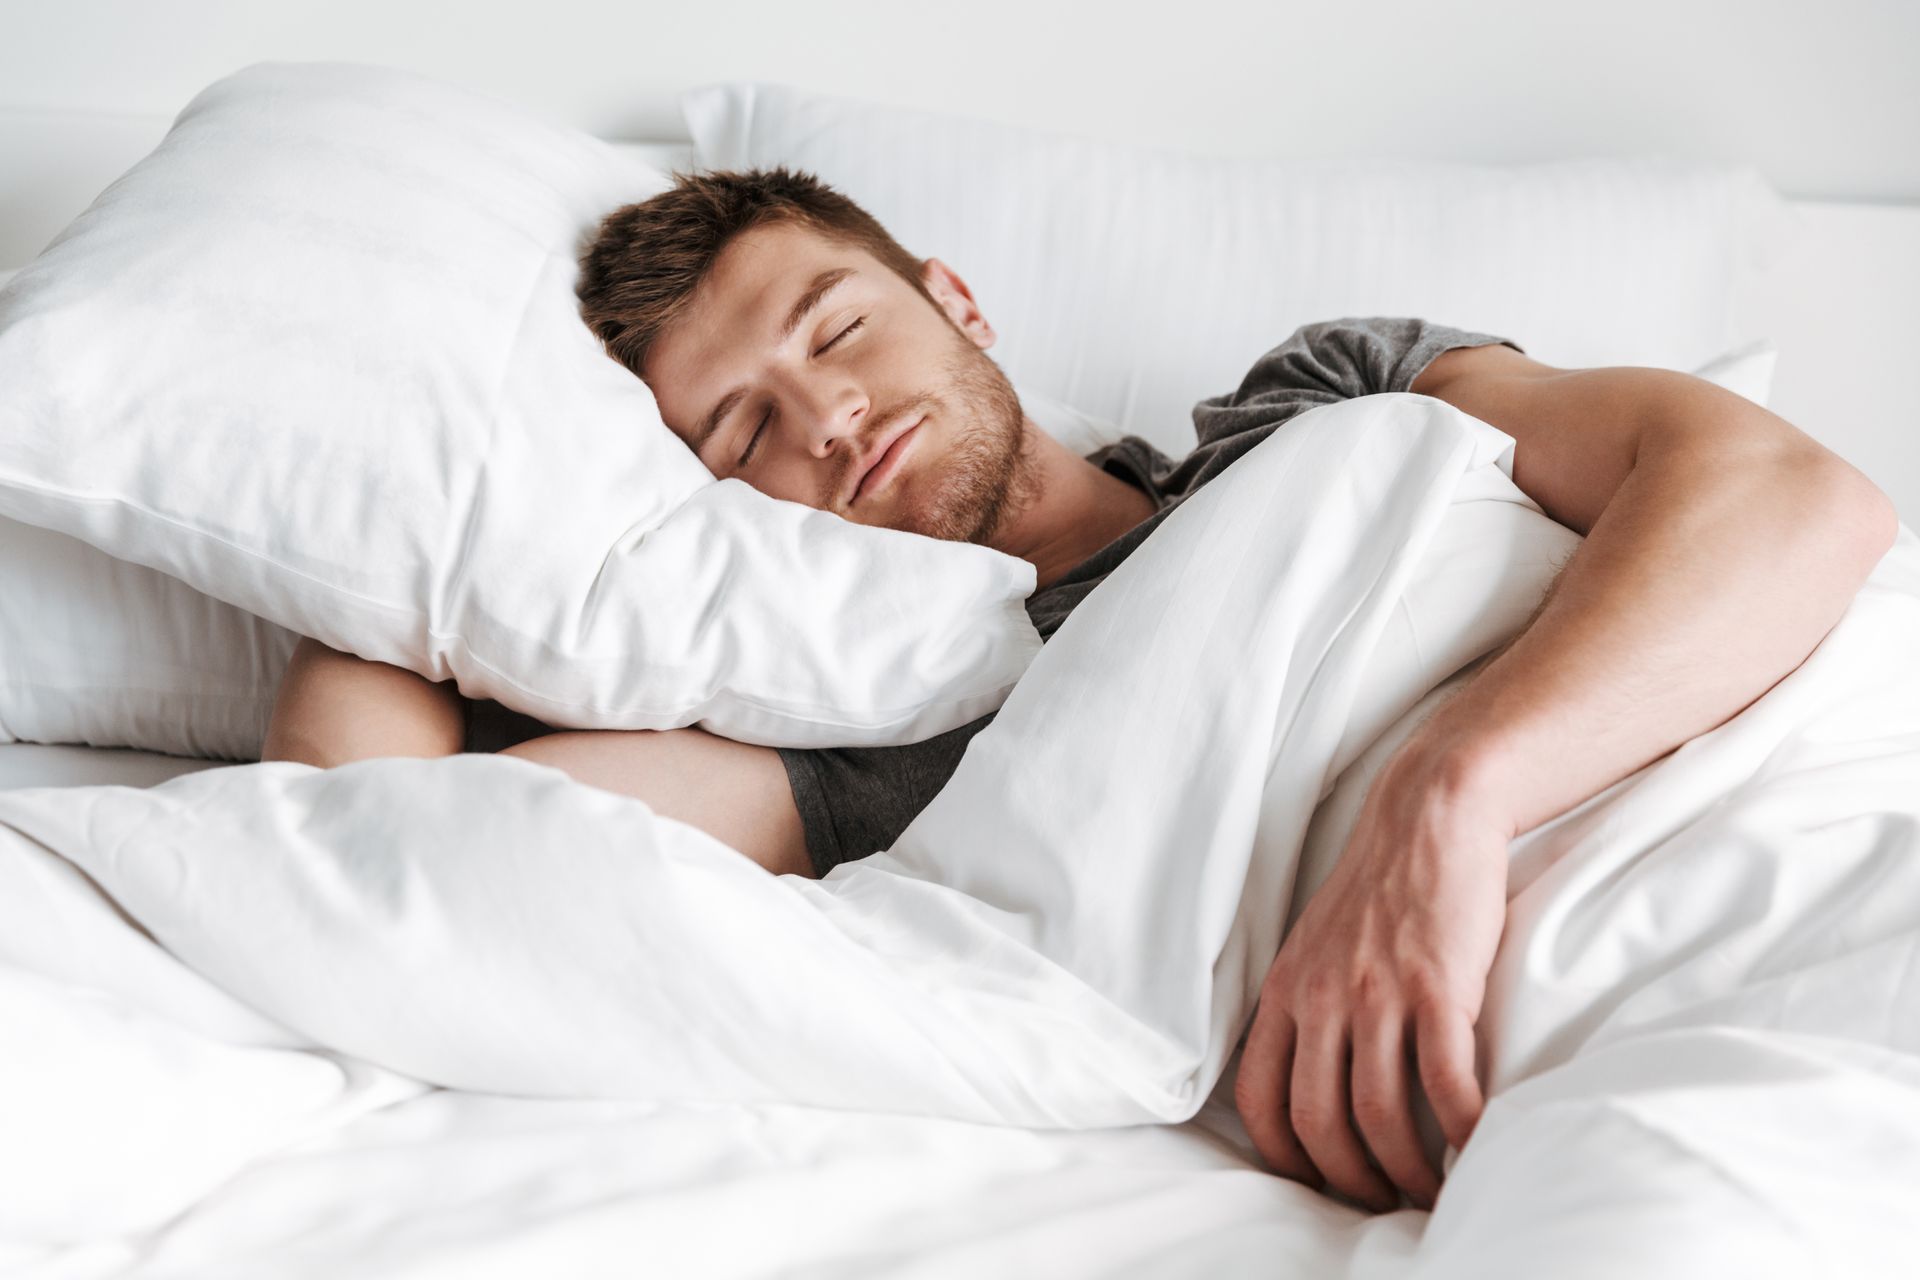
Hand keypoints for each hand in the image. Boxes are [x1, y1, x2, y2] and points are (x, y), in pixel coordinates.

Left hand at [1233, 747, 1511, 1212]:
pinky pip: (1445, 1082)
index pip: (1260, 1099)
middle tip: (1381, 1201)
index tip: (1318, 1181)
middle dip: (1349, 1180)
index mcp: (1285, 991)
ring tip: (1429, 1189)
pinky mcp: (1436, 986)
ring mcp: (1377, 992)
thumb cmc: (1379, 885)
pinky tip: (1475, 1146)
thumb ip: (1305, 1004)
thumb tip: (1307, 1076)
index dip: (1286, 1158)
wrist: (1429, 814)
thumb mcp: (1313, 943)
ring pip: (1379, 1114)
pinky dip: (1461, 1130)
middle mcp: (1321, 996)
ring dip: (1406, 1170)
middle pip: (1318, 1121)